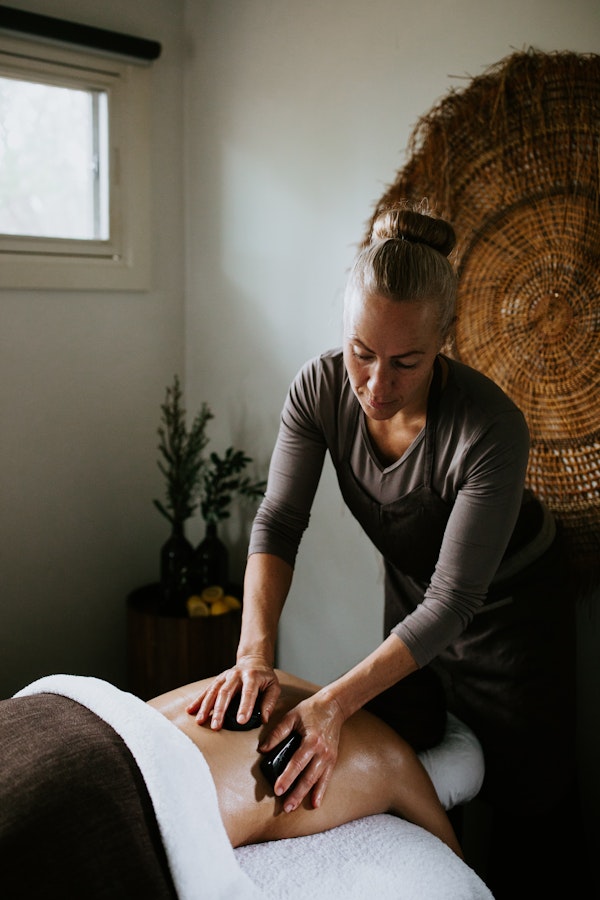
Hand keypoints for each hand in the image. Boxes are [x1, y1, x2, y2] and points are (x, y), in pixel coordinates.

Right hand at [185, 656, 280, 729]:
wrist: (254, 661)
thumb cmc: (264, 677)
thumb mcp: (273, 686)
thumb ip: (269, 702)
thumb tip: (264, 718)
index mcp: (252, 676)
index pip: (248, 692)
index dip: (244, 706)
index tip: (241, 721)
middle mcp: (236, 675)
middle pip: (226, 692)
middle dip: (220, 710)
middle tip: (216, 726)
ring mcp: (225, 676)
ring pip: (213, 691)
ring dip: (206, 706)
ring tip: (200, 721)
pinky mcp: (218, 680)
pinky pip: (207, 690)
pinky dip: (198, 701)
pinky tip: (191, 710)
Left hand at [258, 690, 344, 812]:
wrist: (334, 706)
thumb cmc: (311, 710)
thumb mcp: (292, 716)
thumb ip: (277, 733)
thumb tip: (263, 749)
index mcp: (311, 740)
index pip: (297, 763)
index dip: (287, 778)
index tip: (277, 790)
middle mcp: (322, 751)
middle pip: (308, 776)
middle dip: (296, 793)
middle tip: (285, 807)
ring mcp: (329, 756)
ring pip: (317, 780)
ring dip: (305, 795)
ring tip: (294, 806)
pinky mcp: (333, 759)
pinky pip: (327, 778)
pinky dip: (321, 791)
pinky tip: (315, 802)